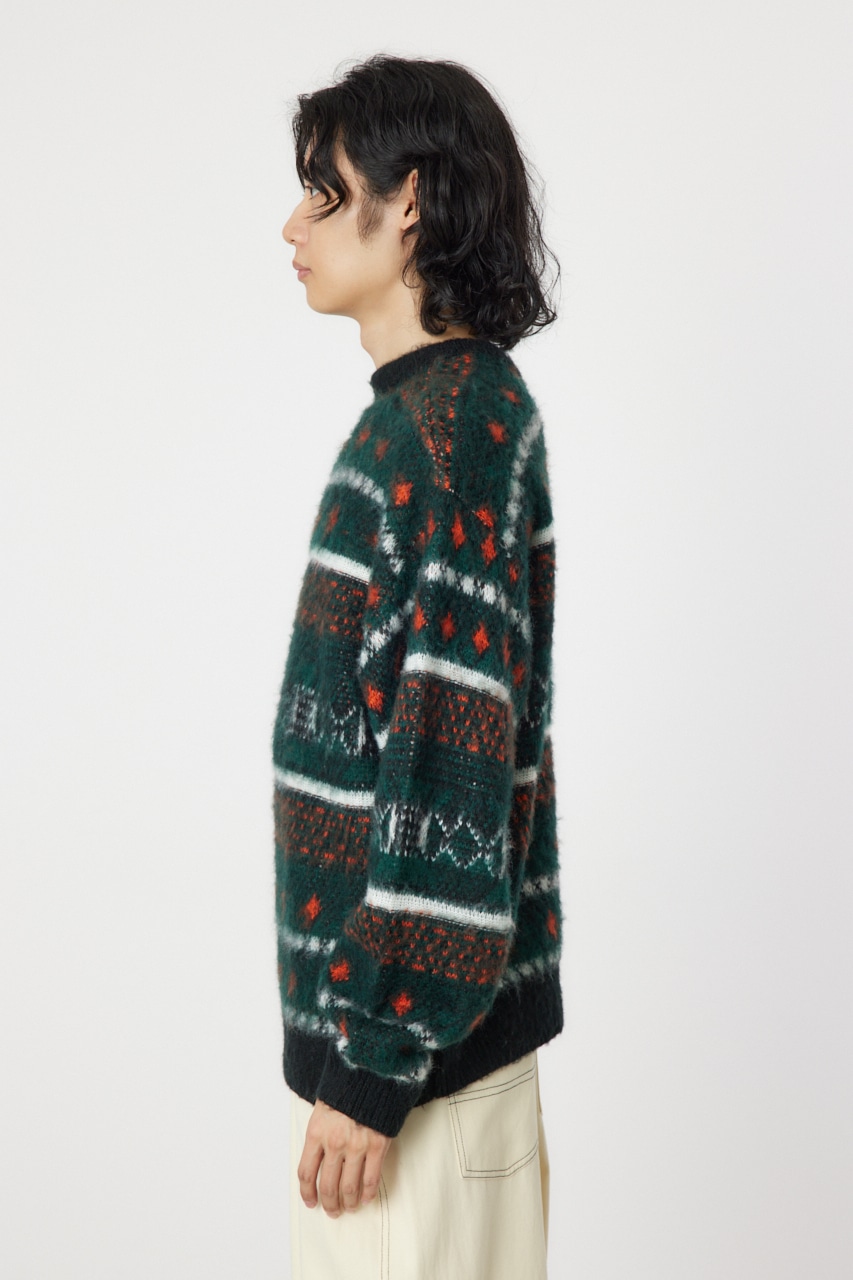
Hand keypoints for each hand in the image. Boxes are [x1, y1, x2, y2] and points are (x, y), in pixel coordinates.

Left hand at [298, 1098, 392, 1216]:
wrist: (371, 1071)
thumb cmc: (346, 1089)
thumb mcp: (322, 1109)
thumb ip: (319, 1135)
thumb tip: (318, 1161)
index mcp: (316, 1132)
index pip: (306, 1173)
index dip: (307, 1192)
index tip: (310, 1201)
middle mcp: (334, 1142)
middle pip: (328, 1185)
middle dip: (329, 1203)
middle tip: (332, 1210)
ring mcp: (356, 1145)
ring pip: (349, 1187)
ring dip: (348, 1203)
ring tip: (349, 1208)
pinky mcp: (377, 1145)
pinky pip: (371, 1179)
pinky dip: (368, 1194)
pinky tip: (366, 1199)